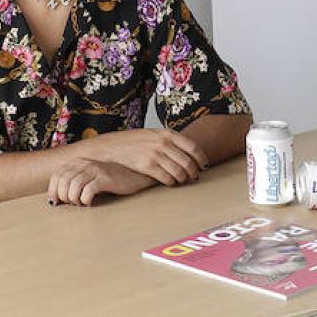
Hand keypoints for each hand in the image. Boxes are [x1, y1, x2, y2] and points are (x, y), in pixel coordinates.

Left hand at [46, 158, 153, 206]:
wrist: (134, 176)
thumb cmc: (110, 180)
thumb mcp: (89, 177)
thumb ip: (74, 182)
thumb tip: (56, 199)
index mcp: (78, 162)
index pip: (57, 176)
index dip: (53, 191)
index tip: (56, 203)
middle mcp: (85, 163)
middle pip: (63, 181)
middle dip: (63, 197)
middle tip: (71, 204)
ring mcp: (96, 170)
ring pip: (73, 186)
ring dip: (74, 199)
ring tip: (80, 204)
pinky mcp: (105, 178)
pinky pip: (88, 190)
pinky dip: (85, 200)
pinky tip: (89, 203)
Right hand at [86, 128, 204, 185]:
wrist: (111, 146)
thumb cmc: (133, 141)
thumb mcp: (153, 134)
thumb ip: (169, 140)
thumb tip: (187, 151)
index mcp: (167, 133)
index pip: (193, 147)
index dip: (201, 158)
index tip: (204, 165)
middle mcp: (163, 143)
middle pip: (188, 162)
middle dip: (194, 172)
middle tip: (195, 177)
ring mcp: (155, 154)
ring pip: (179, 172)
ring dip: (183, 179)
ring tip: (183, 181)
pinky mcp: (147, 166)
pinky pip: (167, 178)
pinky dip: (172, 182)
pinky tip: (170, 183)